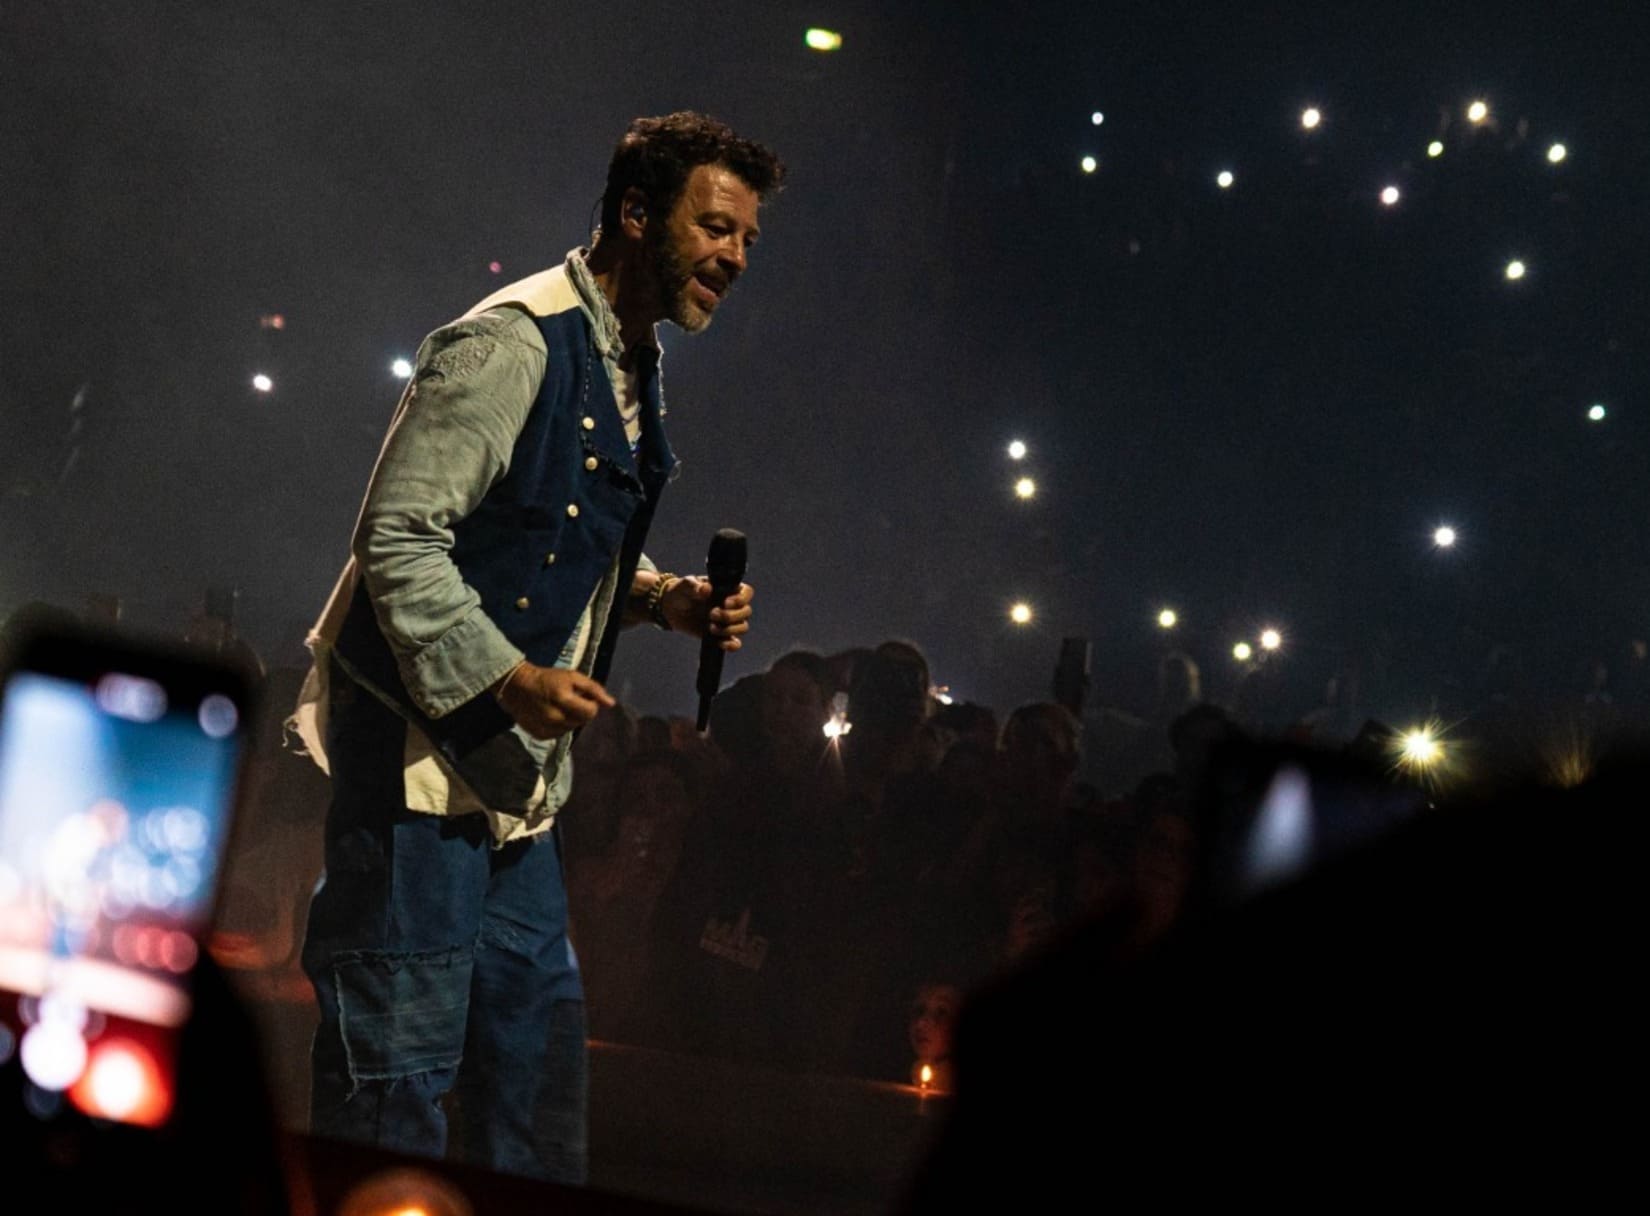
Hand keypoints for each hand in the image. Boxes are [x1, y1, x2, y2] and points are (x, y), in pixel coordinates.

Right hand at [493, 661, 615, 739]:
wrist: (516, 686)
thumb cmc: (548, 678)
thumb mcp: (572, 676)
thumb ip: (593, 688)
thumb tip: (611, 704)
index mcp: (563, 699)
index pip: (591, 712)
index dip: (591, 704)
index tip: (582, 696)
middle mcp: (554, 717)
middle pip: (582, 721)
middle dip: (581, 711)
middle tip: (569, 700)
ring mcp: (545, 728)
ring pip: (571, 729)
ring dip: (571, 719)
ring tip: (559, 707)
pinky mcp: (539, 735)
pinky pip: (559, 734)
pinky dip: (560, 726)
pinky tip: (552, 715)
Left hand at [661, 576, 753, 649]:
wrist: (671, 608)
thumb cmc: (682, 591)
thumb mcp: (686, 585)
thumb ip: (696, 586)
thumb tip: (707, 589)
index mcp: (728, 589)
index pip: (746, 592)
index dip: (741, 599)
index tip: (725, 603)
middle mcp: (732, 605)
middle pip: (746, 612)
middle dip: (730, 616)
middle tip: (711, 614)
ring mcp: (728, 621)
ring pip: (743, 627)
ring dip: (729, 629)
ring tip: (710, 628)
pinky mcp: (721, 635)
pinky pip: (735, 643)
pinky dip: (731, 645)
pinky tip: (720, 643)